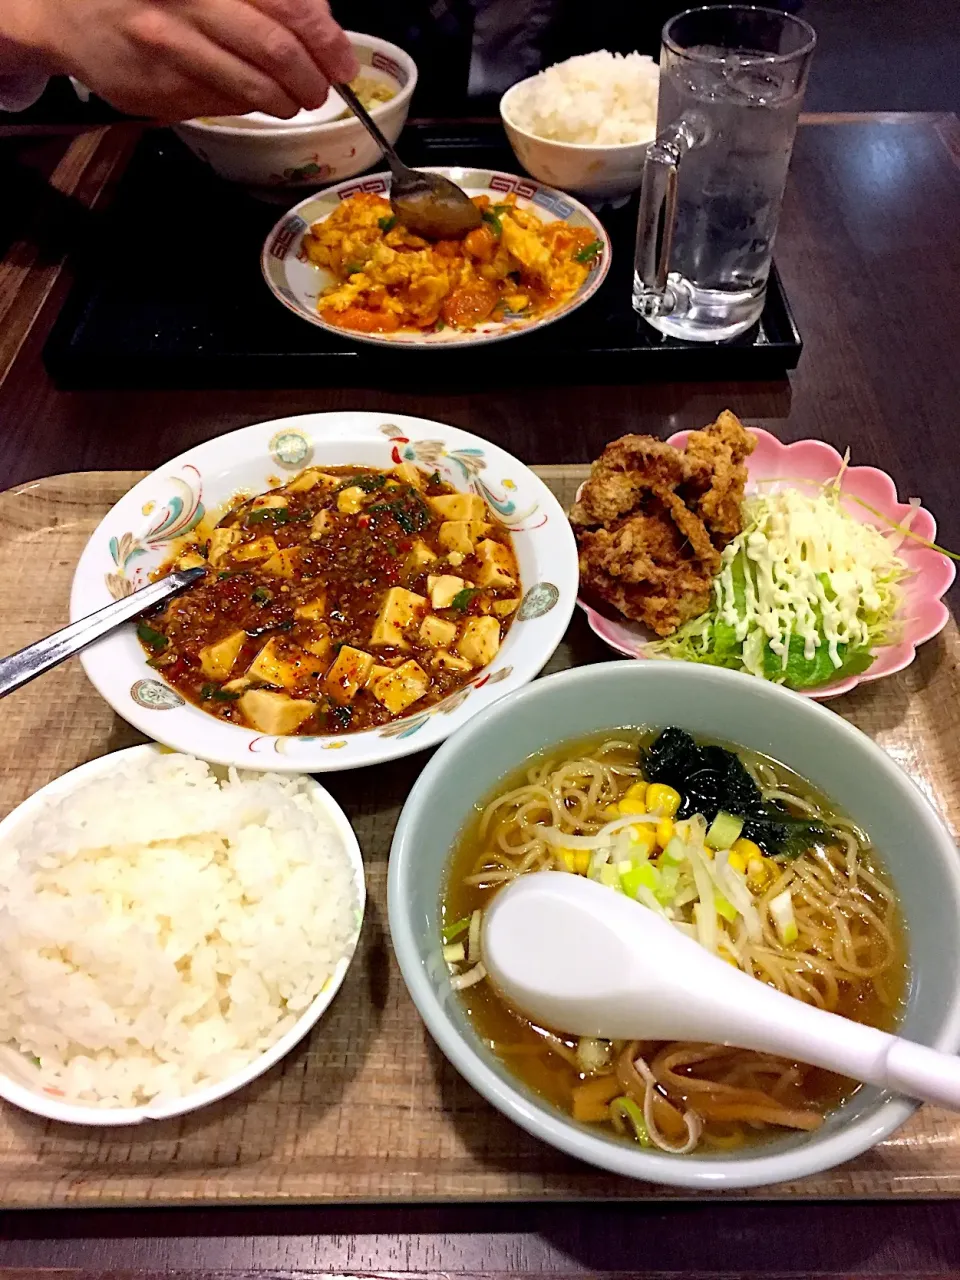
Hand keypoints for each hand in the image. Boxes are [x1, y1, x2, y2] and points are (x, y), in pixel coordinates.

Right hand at [2, 0, 357, 120]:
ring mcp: (171, 47)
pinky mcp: (161, 89)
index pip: (288, 4)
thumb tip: (321, 19)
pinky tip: (254, 96)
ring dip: (288, 100)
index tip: (342, 59)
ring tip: (295, 97)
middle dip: (314, 76)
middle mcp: (185, 2)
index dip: (326, 37)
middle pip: (278, 49)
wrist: (66, 11)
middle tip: (323, 86)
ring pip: (256, 87)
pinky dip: (252, 105)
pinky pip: (226, 105)